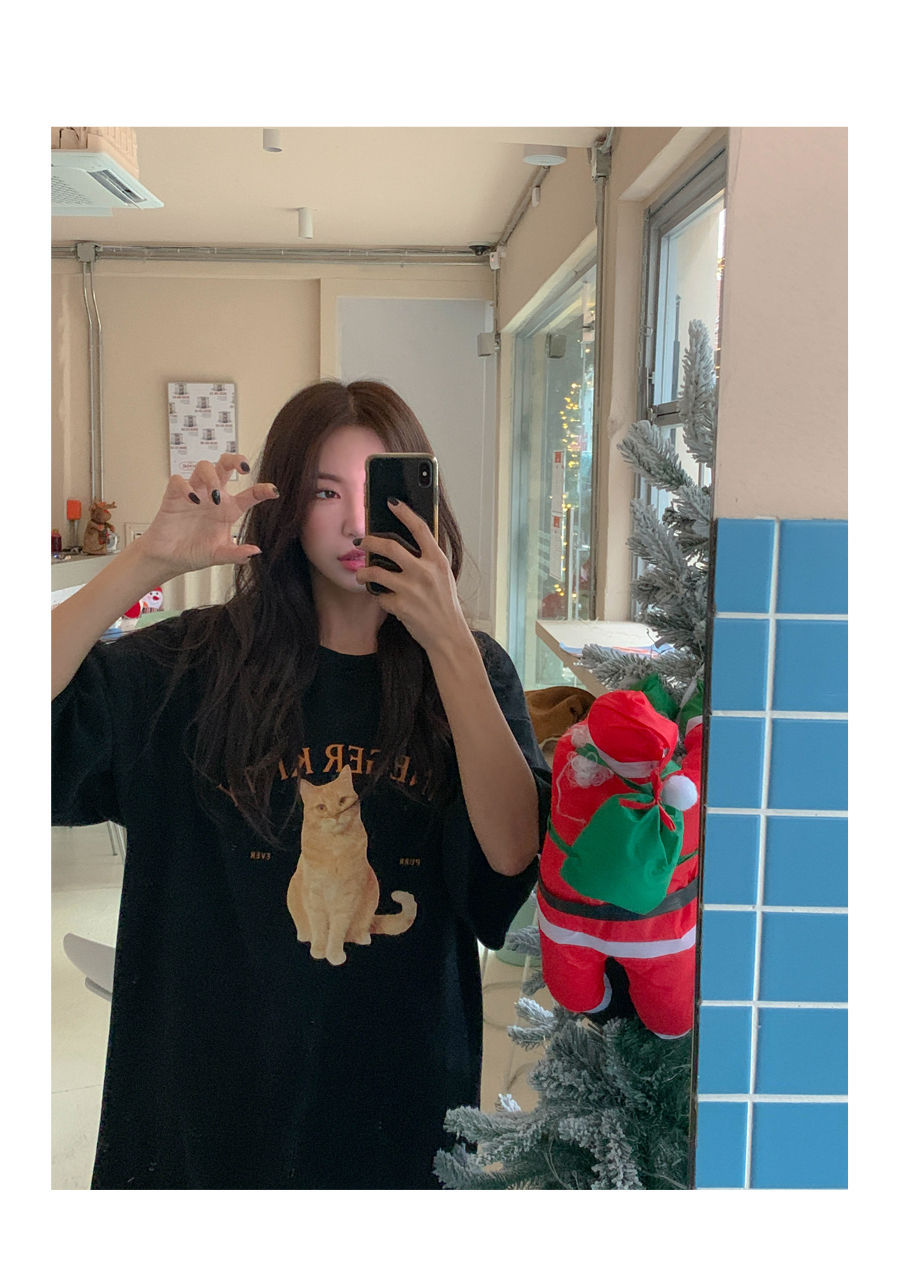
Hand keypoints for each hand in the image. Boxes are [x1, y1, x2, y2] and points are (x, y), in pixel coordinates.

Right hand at [137, 454, 278, 577]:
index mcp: (230, 509)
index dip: (262, 490)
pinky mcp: (174, 495)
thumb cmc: (195, 552)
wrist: (169, 558)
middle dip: (235, 460)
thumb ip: (236, 554)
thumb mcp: (219, 555)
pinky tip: (191, 500)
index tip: (273, 491)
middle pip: (226, 466)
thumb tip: (255, 552)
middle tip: (243, 467)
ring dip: (211, 477)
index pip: (250, 494)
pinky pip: (179, 480)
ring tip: (213, 496)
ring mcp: (195, 493)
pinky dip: (185, 486)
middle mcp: (214, 496)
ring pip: (204, 466)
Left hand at [354, 499, 468, 654]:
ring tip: (361, 574)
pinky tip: (383, 598)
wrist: (449, 635)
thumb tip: (407, 545)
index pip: (420, 528)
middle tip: (361, 542)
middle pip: (389, 547)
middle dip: (370, 542)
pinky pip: (380, 596)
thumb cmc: (445, 606)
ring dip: (364, 572)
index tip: (391, 502)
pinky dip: (379, 597)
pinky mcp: (401, 606)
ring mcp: (411, 589)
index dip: (404, 512)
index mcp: (437, 560)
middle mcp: (424, 572)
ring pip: (376, 572)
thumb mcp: (444, 576)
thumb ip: (428, 560)